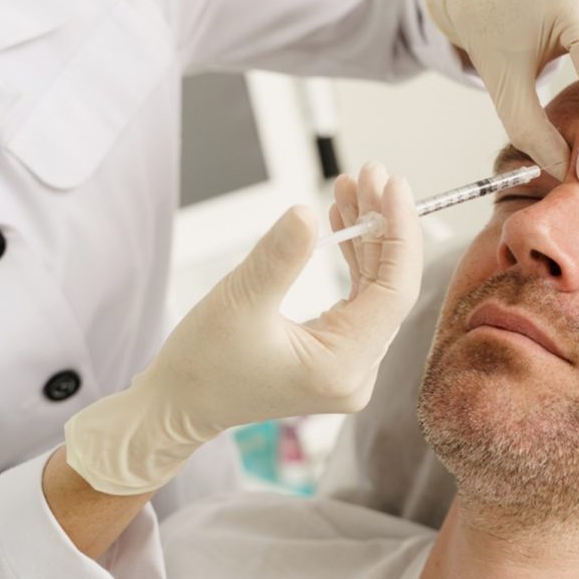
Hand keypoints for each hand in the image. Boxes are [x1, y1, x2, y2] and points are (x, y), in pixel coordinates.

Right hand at [64, 163, 422, 493]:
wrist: (178, 404)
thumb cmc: (202, 363)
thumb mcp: (239, 301)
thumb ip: (279, 256)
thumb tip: (307, 214)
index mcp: (342, 367)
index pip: (396, 291)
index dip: (400, 233)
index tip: (394, 185)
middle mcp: (357, 371)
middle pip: (389, 285)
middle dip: (381, 225)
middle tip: (370, 173)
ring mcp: (349, 364)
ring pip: (375, 287)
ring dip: (366, 236)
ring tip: (351, 187)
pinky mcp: (337, 353)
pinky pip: (358, 297)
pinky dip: (352, 258)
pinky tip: (342, 221)